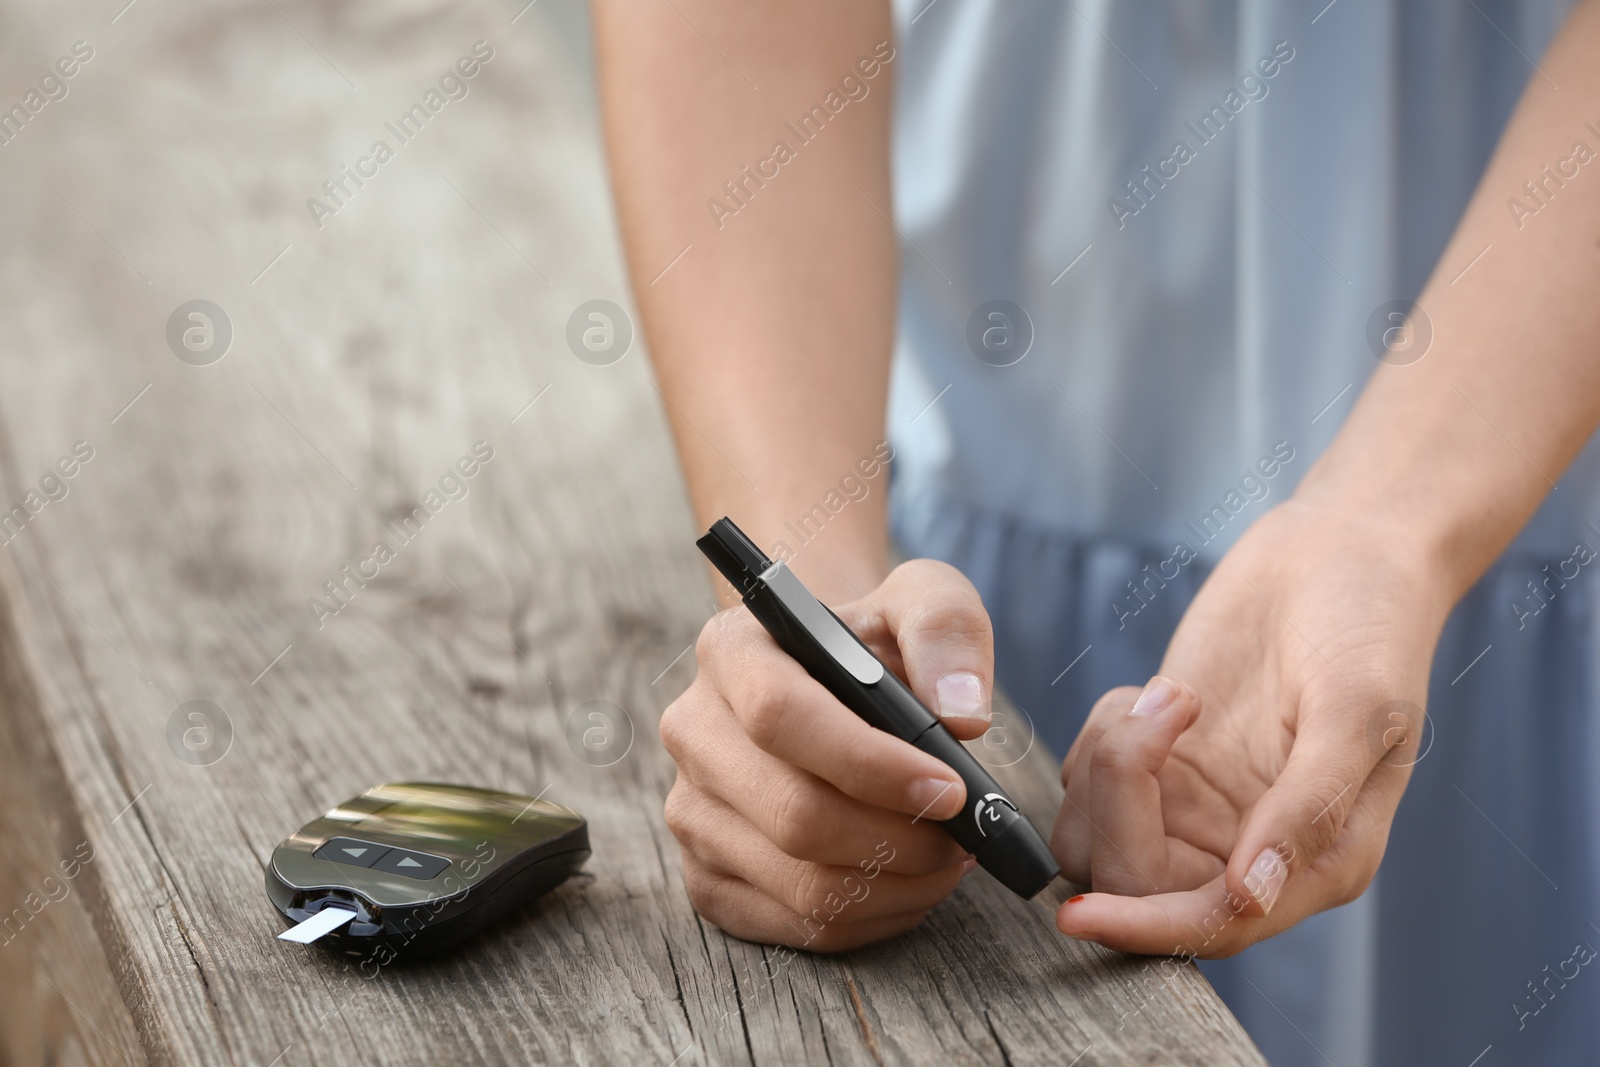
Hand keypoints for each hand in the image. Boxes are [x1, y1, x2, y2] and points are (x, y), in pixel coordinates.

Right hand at [661, 560, 994, 949]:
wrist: (828, 684)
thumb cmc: (874, 644)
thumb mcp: (920, 601)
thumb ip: (946, 630)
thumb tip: (962, 714)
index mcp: (731, 651)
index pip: (780, 715)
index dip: (870, 763)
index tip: (951, 787)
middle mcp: (693, 731)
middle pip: (794, 815)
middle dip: (900, 839)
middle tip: (964, 835)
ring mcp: (692, 811)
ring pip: (801, 883)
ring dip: (898, 885)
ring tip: (949, 857)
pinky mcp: (707, 877)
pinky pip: (799, 925)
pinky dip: (873, 917)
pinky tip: (909, 882)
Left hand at [1052, 497, 1452, 956]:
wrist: (1342, 552)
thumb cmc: (1372, 627)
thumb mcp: (1357, 711)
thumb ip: (1306, 808)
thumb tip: (1249, 896)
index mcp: (1316, 863)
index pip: (1212, 926)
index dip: (1143, 930)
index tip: (1080, 917)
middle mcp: (1248, 848)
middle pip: (1134, 880)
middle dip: (1119, 801)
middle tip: (1165, 707)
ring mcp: (1198, 803)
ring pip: (1098, 834)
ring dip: (1108, 762)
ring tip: (1170, 695)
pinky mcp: (1163, 759)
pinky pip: (1090, 777)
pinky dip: (1105, 733)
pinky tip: (1162, 692)